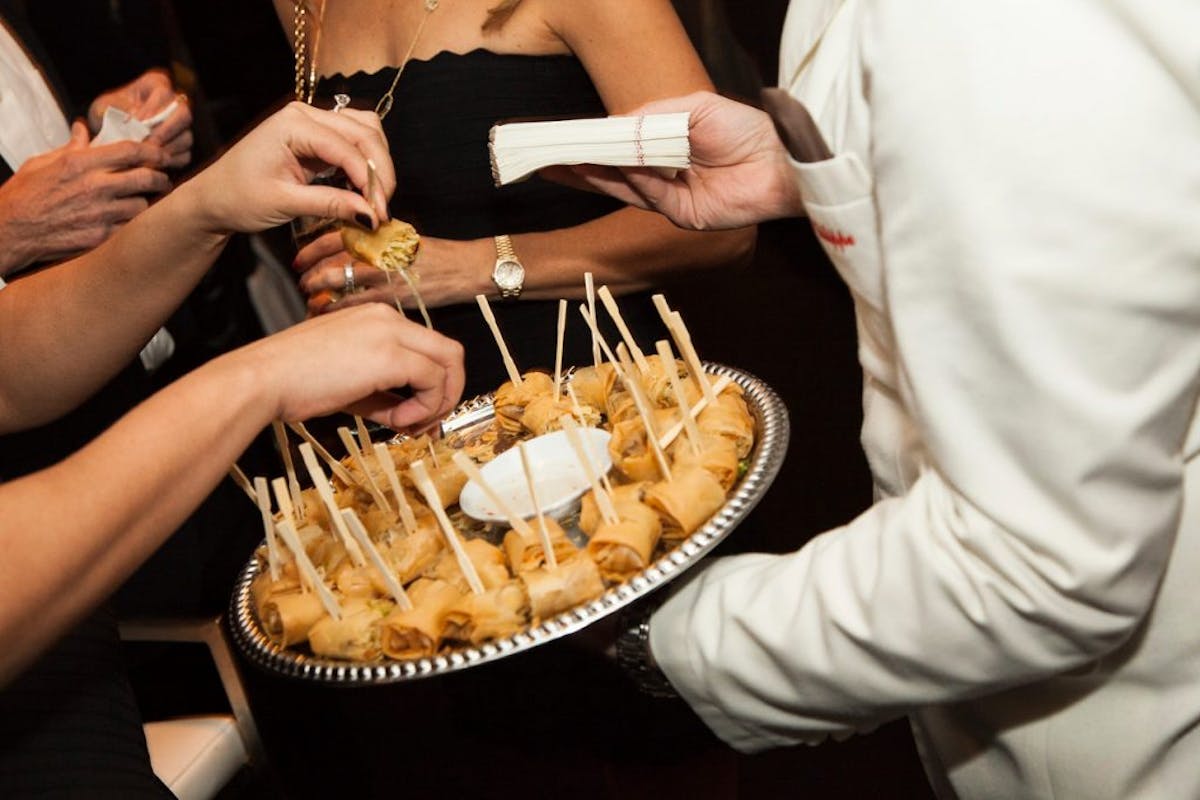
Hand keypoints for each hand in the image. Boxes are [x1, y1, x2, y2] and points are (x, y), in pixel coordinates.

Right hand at [0, 121, 169, 274]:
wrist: (9, 230)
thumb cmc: (23, 195)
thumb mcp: (42, 163)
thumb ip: (70, 147)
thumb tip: (83, 129)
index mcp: (80, 163)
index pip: (131, 150)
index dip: (153, 151)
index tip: (161, 154)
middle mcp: (94, 186)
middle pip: (146, 177)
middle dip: (161, 178)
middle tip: (163, 179)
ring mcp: (99, 213)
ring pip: (142, 205)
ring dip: (146, 203)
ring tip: (142, 201)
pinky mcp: (100, 236)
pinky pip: (129, 228)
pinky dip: (132, 224)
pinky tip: (126, 220)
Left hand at [88, 69, 192, 167]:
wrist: (108, 131)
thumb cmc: (106, 114)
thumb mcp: (104, 106)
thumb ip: (118, 110)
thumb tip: (136, 120)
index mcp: (155, 84)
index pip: (164, 94)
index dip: (152, 110)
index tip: (137, 123)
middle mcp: (174, 103)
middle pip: (184, 114)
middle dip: (166, 131)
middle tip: (147, 143)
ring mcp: (181, 126)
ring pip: (186, 138)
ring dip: (166, 149)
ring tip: (146, 157)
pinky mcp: (182, 146)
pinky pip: (185, 156)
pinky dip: (169, 162)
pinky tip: (151, 164)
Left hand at [182, 103, 394, 236]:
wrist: (215, 197)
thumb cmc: (239, 198)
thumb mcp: (285, 203)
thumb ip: (331, 204)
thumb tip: (371, 214)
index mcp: (293, 124)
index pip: (348, 147)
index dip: (370, 180)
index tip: (379, 214)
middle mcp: (306, 114)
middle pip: (364, 132)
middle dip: (379, 171)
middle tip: (382, 209)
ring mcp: (312, 121)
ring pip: (365, 131)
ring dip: (377, 163)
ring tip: (374, 198)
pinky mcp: (317, 135)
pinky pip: (354, 141)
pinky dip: (365, 162)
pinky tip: (362, 188)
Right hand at [236, 303, 464, 431]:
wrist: (263, 379)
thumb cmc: (295, 381)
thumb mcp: (351, 384)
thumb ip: (387, 396)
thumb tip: (414, 417)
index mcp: (377, 318)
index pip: (428, 346)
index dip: (433, 384)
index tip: (417, 413)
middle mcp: (388, 318)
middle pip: (450, 351)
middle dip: (448, 392)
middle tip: (430, 421)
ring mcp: (390, 333)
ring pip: (449, 363)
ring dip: (438, 402)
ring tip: (408, 423)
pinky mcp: (389, 355)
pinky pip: (432, 381)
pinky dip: (425, 407)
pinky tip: (398, 420)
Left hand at [294, 230, 484, 314]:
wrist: (468, 268)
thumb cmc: (440, 257)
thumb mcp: (405, 238)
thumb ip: (377, 242)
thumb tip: (349, 250)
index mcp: (380, 232)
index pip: (336, 236)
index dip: (312, 249)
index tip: (300, 259)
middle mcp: (379, 249)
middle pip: (331, 259)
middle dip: (311, 274)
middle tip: (301, 285)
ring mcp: (385, 273)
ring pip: (339, 282)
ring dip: (320, 294)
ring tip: (311, 303)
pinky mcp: (394, 296)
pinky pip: (357, 304)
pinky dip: (339, 311)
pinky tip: (331, 317)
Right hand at [542, 91, 802, 230]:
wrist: (780, 159)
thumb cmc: (743, 130)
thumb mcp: (692, 109)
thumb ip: (652, 118)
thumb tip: (615, 125)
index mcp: (665, 151)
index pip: (618, 151)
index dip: (589, 147)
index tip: (559, 141)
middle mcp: (664, 177)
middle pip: (611, 175)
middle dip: (578, 167)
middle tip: (545, 160)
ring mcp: (671, 198)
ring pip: (624, 188)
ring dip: (594, 176)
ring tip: (563, 164)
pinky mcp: (683, 214)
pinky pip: (650, 195)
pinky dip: (634, 180)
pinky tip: (617, 165)